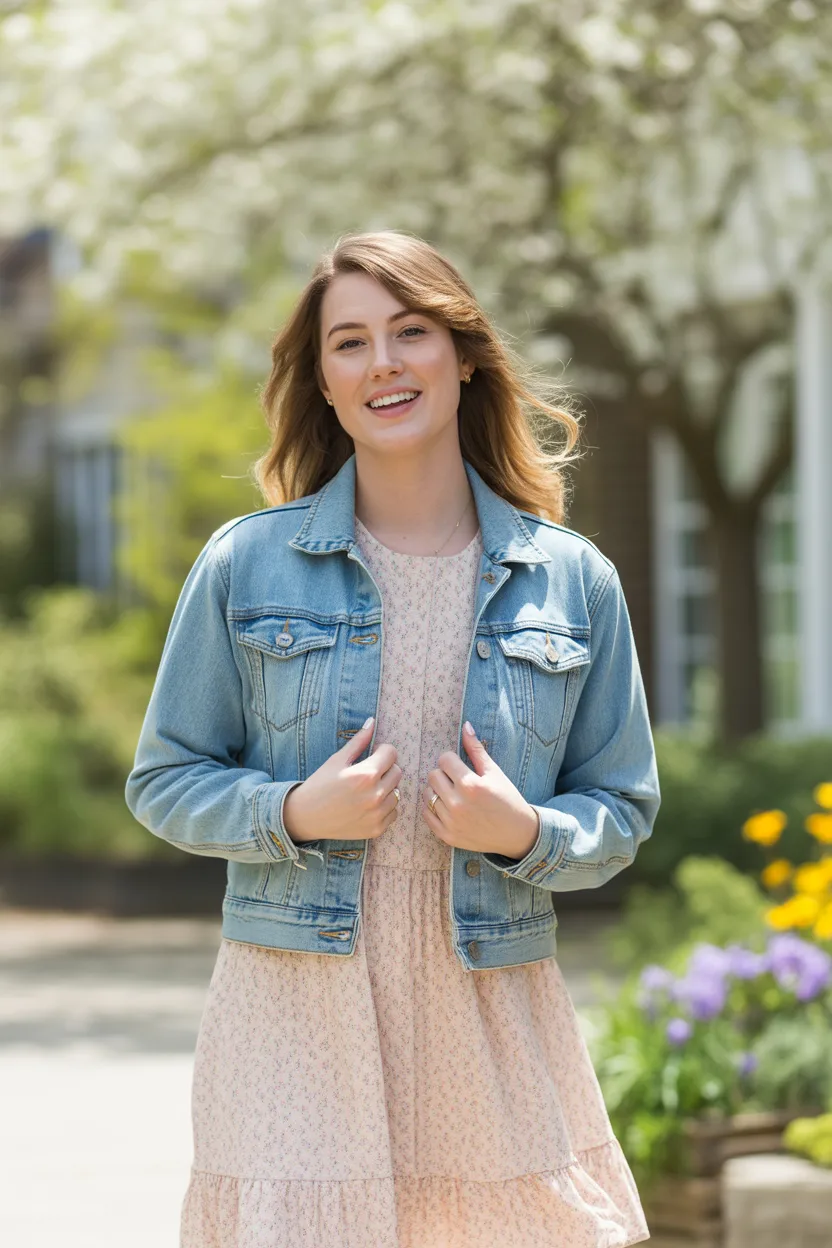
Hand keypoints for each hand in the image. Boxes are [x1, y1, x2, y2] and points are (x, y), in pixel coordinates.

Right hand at [283, 718, 402, 843]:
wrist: (306, 817)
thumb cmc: (320, 785)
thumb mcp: (337, 760)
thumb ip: (358, 741)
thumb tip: (372, 721)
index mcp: (366, 775)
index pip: (392, 753)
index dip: (382, 751)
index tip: (372, 755)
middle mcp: (375, 795)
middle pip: (397, 772)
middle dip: (386, 768)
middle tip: (369, 772)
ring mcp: (377, 814)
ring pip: (397, 793)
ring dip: (386, 788)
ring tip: (367, 790)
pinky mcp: (377, 829)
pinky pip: (393, 812)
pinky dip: (384, 807)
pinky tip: (368, 805)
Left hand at [422, 721, 539, 860]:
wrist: (516, 834)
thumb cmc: (507, 799)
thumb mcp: (494, 772)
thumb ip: (476, 749)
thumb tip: (465, 725)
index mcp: (470, 785)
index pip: (444, 760)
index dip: (452, 760)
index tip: (461, 767)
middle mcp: (458, 804)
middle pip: (433, 775)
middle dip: (444, 774)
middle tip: (457, 781)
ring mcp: (451, 822)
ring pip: (427, 794)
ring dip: (437, 791)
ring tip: (453, 794)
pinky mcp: (446, 835)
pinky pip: (426, 814)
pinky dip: (433, 808)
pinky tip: (448, 807)